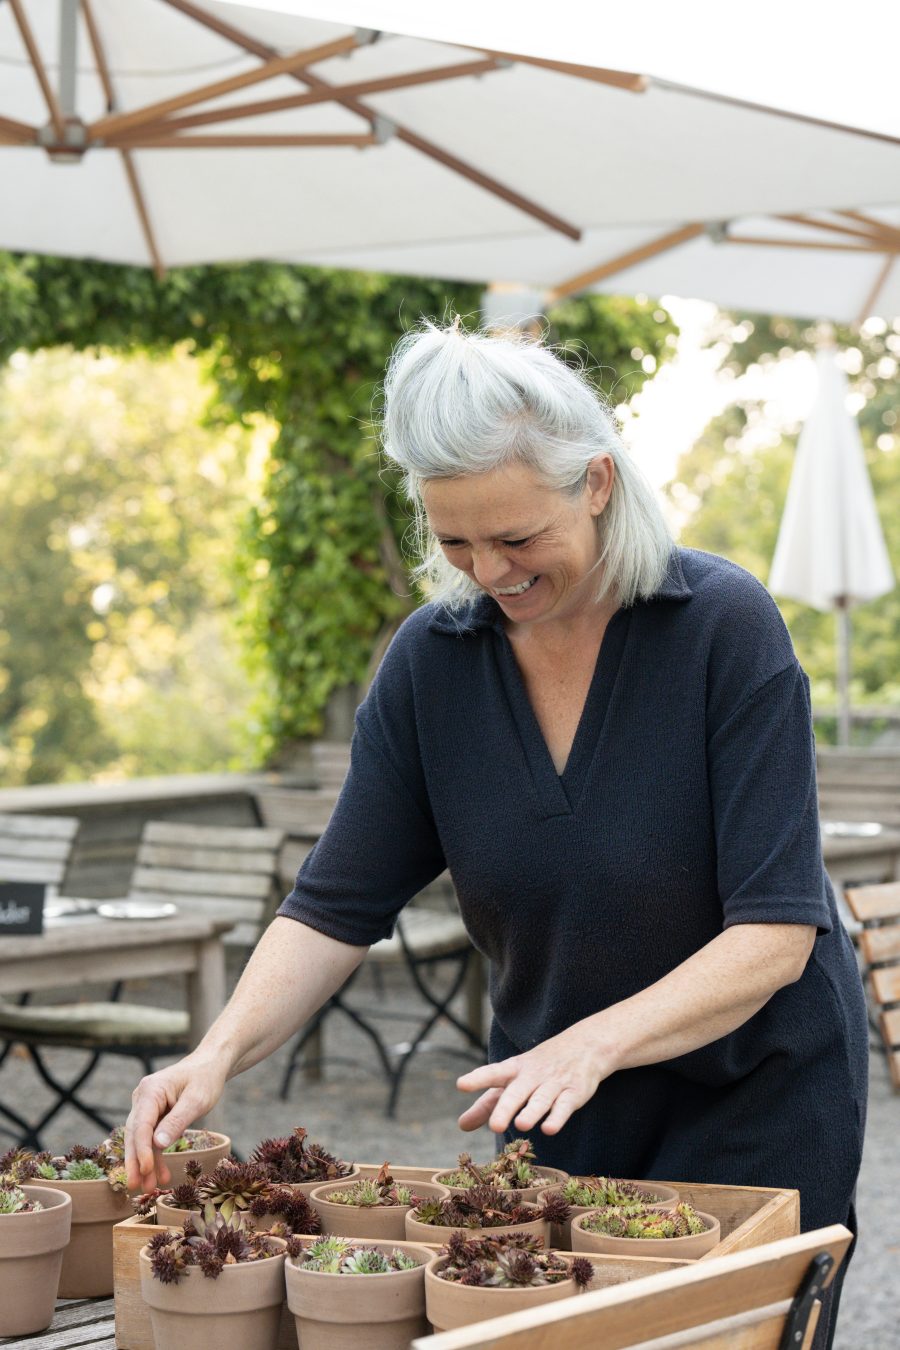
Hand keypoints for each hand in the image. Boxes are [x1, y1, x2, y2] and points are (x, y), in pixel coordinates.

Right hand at [125, 1053, 227, 1192]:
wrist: (210, 1065)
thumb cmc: (205, 1078)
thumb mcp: (196, 1100)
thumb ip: (177, 1122)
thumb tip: (157, 1145)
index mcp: (150, 1090)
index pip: (141, 1124)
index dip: (142, 1149)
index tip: (145, 1169)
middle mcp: (143, 1098)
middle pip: (135, 1134)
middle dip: (135, 1161)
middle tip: (135, 1186)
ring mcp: (147, 1107)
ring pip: (142, 1139)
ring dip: (145, 1163)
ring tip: (148, 1188)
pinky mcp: (153, 1115)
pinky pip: (152, 1138)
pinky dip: (156, 1156)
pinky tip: (161, 1174)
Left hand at [456, 1023, 614, 1135]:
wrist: (584, 1046)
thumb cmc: (538, 1069)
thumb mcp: (511, 1081)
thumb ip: (487, 1104)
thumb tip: (462, 1125)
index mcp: (513, 1070)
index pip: (493, 1073)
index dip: (477, 1078)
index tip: (461, 1085)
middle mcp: (532, 1075)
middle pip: (516, 1092)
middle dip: (506, 1108)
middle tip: (495, 1127)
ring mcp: (554, 1083)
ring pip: (541, 1099)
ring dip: (532, 1111)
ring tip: (521, 1125)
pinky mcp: (574, 1093)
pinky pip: (565, 1105)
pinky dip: (558, 1117)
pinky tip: (549, 1129)